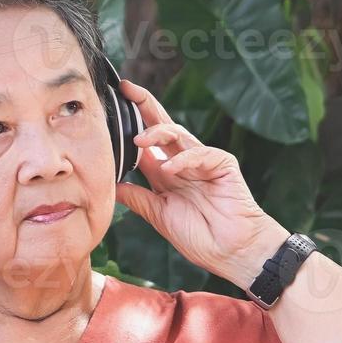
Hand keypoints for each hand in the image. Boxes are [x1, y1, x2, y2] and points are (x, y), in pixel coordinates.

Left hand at [113, 79, 287, 286]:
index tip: (111, 112)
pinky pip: (200, 153)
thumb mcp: (159, 216)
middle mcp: (183, 163)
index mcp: (167, 174)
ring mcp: (203, 161)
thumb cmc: (200, 237)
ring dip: (157, 132)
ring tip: (138, 141)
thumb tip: (110, 185)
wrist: (231, 252)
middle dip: (144, 105)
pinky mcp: (222, 164)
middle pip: (162, 127)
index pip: (146, 144)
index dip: (130, 126)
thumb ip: (138, 198)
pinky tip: (169, 169)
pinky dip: (183, 160)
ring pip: (179, 134)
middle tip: (126, 89)